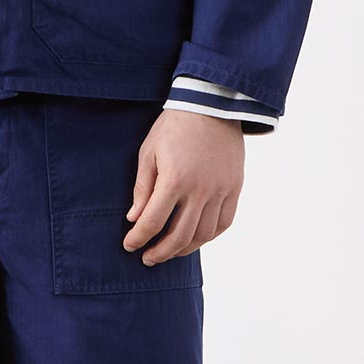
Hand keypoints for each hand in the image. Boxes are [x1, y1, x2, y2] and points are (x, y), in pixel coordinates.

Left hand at [124, 111, 243, 264]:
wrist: (212, 105)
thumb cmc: (174, 127)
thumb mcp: (149, 153)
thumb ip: (142, 189)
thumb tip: (134, 219)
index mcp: (174, 180)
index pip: (153, 222)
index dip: (138, 238)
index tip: (129, 246)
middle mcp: (200, 190)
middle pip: (179, 236)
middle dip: (160, 252)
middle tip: (148, 258)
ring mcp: (221, 191)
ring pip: (203, 235)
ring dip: (184, 249)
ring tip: (170, 252)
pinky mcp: (235, 188)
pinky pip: (224, 223)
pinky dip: (209, 236)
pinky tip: (195, 239)